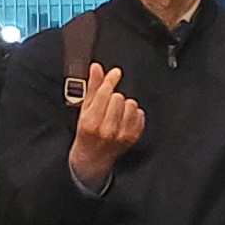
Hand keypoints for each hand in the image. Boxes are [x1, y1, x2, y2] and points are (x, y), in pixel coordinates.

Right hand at [68, 61, 145, 186]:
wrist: (93, 157)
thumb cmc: (87, 132)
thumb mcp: (84, 110)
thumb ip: (92, 87)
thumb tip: (96, 68)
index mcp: (92, 121)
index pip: (104, 94)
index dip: (110, 81)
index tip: (116, 73)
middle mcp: (107, 129)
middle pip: (119, 97)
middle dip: (114, 97)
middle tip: (108, 105)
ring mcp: (122, 134)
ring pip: (131, 104)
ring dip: (124, 105)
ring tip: (116, 113)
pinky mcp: (133, 137)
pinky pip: (140, 114)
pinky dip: (134, 114)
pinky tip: (124, 119)